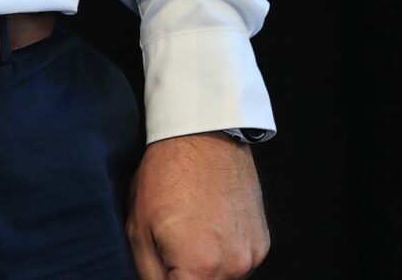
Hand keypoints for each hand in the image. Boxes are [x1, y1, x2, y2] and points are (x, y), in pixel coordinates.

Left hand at [127, 132, 268, 278]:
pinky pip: (239, 264)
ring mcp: (252, 255)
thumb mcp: (138, 229)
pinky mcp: (263, 242)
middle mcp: (234, 266)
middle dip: (185, 274)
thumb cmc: (165, 175)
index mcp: (201, 267)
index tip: (163, 268)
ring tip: (190, 234)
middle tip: (171, 247)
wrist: (203, 135)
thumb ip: (149, 274)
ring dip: (206, 269)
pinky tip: (209, 228)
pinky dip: (224, 256)